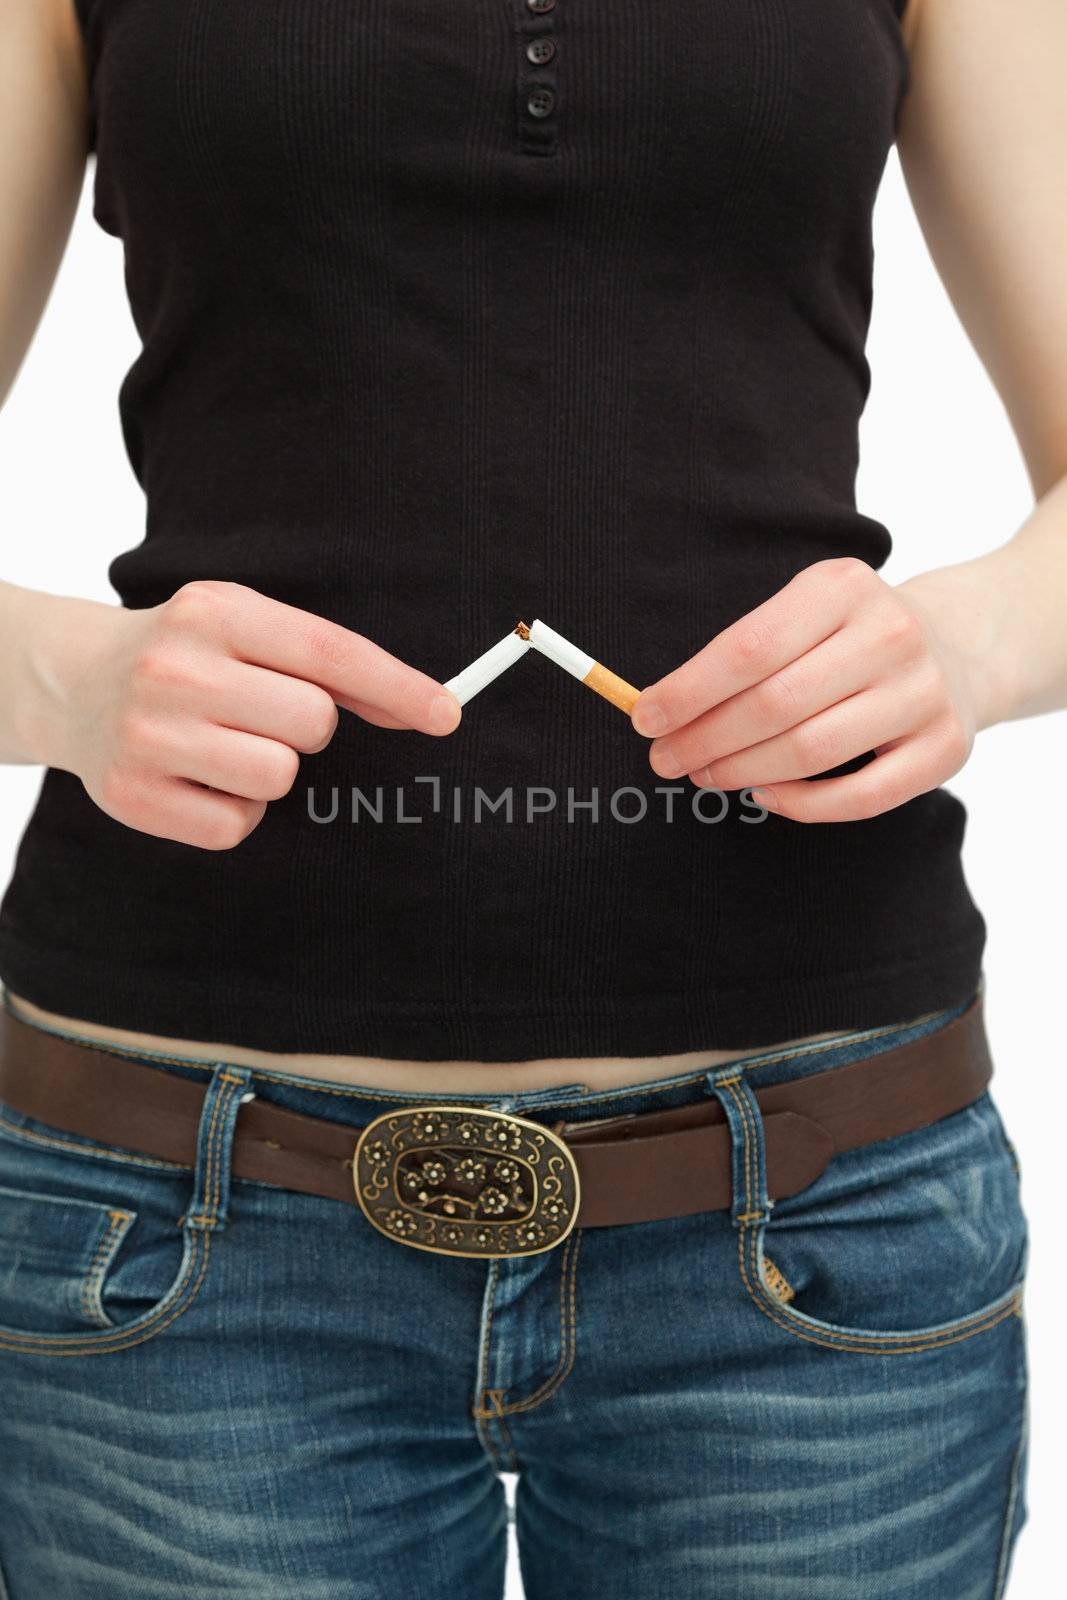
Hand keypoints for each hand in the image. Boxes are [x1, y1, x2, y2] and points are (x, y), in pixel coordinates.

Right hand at [34, 579, 461, 849]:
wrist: (75, 682)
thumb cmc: (187, 654)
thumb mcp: (246, 626)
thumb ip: (327, 662)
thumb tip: (422, 707)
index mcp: (215, 612)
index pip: (330, 653)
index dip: (398, 686)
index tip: (446, 714)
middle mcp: (177, 668)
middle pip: (312, 722)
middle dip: (306, 725)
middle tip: (259, 712)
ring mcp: (149, 734)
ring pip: (278, 776)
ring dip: (270, 770)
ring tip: (226, 744)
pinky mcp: (133, 795)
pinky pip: (236, 826)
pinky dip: (235, 811)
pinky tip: (202, 778)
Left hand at [630, 557, 993, 822]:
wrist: (957, 646)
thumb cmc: (849, 636)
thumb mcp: (804, 611)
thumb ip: (743, 652)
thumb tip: (660, 708)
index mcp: (843, 588)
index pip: (748, 648)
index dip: (688, 691)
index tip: (645, 718)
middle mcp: (891, 634)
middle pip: (774, 703)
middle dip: (705, 738)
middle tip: (666, 759)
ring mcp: (924, 693)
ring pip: (812, 750)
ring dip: (743, 771)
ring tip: (705, 774)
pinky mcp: (945, 747)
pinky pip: (862, 796)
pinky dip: (802, 804)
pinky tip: (764, 795)